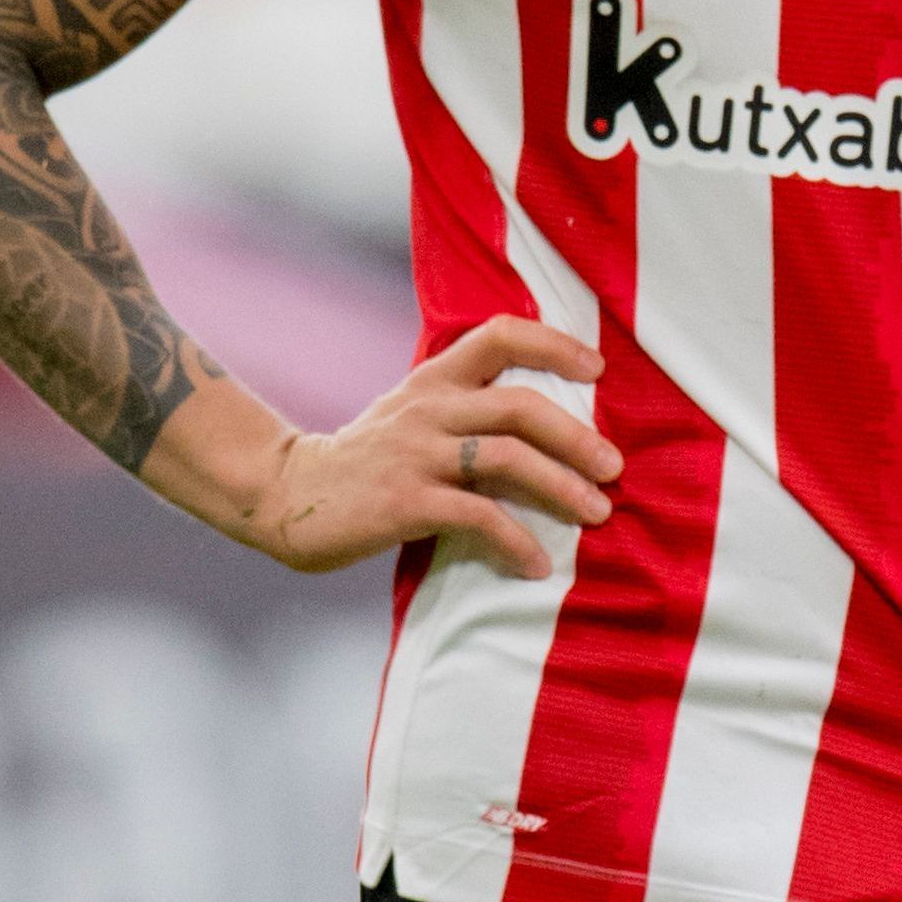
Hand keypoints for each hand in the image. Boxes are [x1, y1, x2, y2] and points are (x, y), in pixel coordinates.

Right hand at [159, 317, 621, 578]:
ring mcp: (416, 455)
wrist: (286, 493)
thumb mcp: (413, 415)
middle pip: (519, 407)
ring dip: (560, 487)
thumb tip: (549, 429)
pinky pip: (476, 517)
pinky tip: (535, 565)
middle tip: (614, 468)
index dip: (553, 344)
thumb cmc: (365, 461)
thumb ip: (466, 411)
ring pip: (505, 458)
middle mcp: (429, 409)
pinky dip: (515, 542)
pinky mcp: (405, 502)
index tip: (597, 369)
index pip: (498, 336)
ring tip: (596, 514)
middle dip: (576, 437)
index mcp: (434, 380)